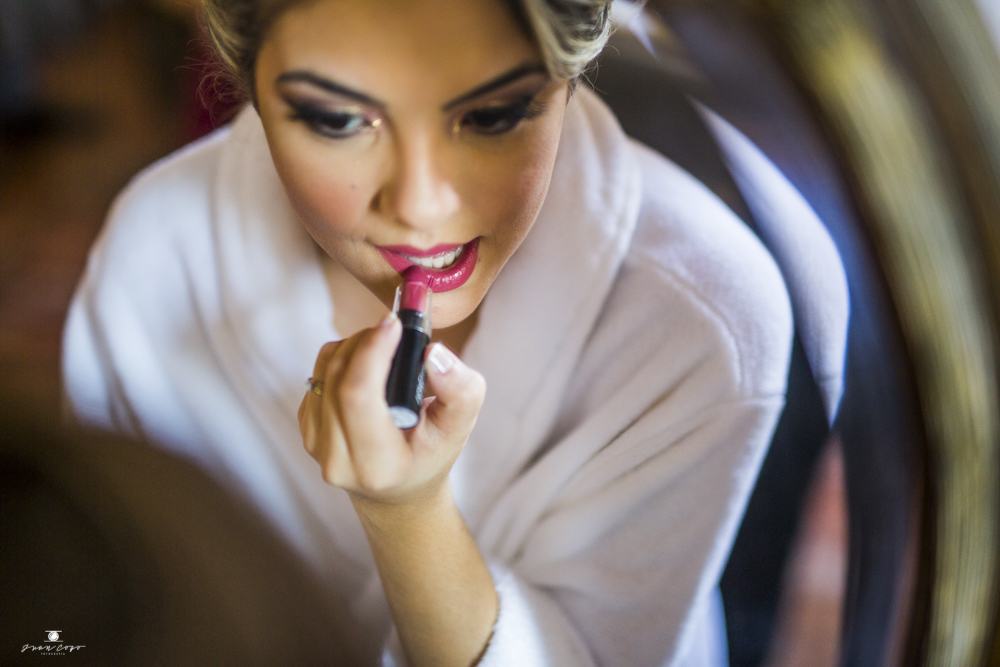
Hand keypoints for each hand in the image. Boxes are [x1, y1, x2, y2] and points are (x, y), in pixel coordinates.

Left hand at [298, 313, 485, 505]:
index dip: (371, 351)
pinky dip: (344, 359)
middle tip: (395, 332)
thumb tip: (434, 353)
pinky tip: (369, 369)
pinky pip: (319, 374)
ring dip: (355, 345)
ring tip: (385, 350)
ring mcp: (316, 445)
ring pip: (325, 369)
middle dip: (367, 340)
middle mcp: (337, 460)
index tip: (393, 324)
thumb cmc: (430, 455)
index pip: (358, 396)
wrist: (397, 490)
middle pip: (338, 377)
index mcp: (377, 465)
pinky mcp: (307, 428)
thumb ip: (460, 390)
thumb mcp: (459, 428)